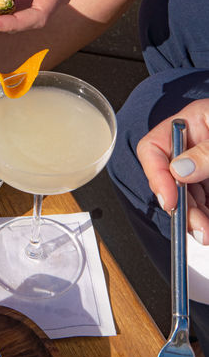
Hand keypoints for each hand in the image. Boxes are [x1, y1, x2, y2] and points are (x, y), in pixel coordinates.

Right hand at [136, 99, 208, 244]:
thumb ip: (206, 150)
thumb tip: (180, 170)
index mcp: (190, 123)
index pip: (153, 148)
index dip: (156, 175)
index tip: (170, 200)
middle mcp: (195, 144)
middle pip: (172, 179)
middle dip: (182, 206)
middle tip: (195, 226)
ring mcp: (206, 163)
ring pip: (190, 195)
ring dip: (195, 217)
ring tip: (205, 234)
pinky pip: (206, 199)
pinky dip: (206, 215)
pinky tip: (208, 226)